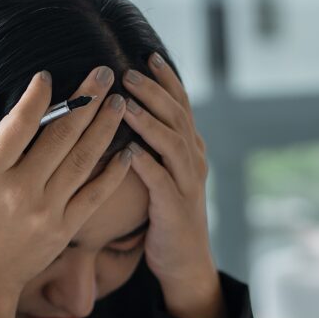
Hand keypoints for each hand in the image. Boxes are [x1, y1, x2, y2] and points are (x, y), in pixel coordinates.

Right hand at [0, 67, 131, 317]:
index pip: (17, 126)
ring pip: (82, 160)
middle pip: (60, 137)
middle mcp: (20, 190)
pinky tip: (128, 150)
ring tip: (119, 102)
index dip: (36, 99)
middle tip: (104, 72)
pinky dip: (113, 172)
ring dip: (104, 128)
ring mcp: (46, 210)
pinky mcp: (65, 228)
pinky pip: (95, 195)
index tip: (48, 76)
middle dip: (84, 100)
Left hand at [122, 54, 226, 317]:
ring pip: (172, 142)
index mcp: (190, 150)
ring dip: (148, 120)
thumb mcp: (165, 174)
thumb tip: (130, 113)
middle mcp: (193, 161)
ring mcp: (187, 184)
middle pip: (176, 116)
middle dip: (152, 92)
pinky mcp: (175, 207)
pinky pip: (161, 181)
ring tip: (124, 103)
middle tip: (127, 73)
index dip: (167, 80)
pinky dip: (146, 163)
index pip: (181, 105)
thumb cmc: (165, 216)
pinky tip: (128, 150)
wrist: (185, 262)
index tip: (147, 56)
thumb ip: (156, 145)